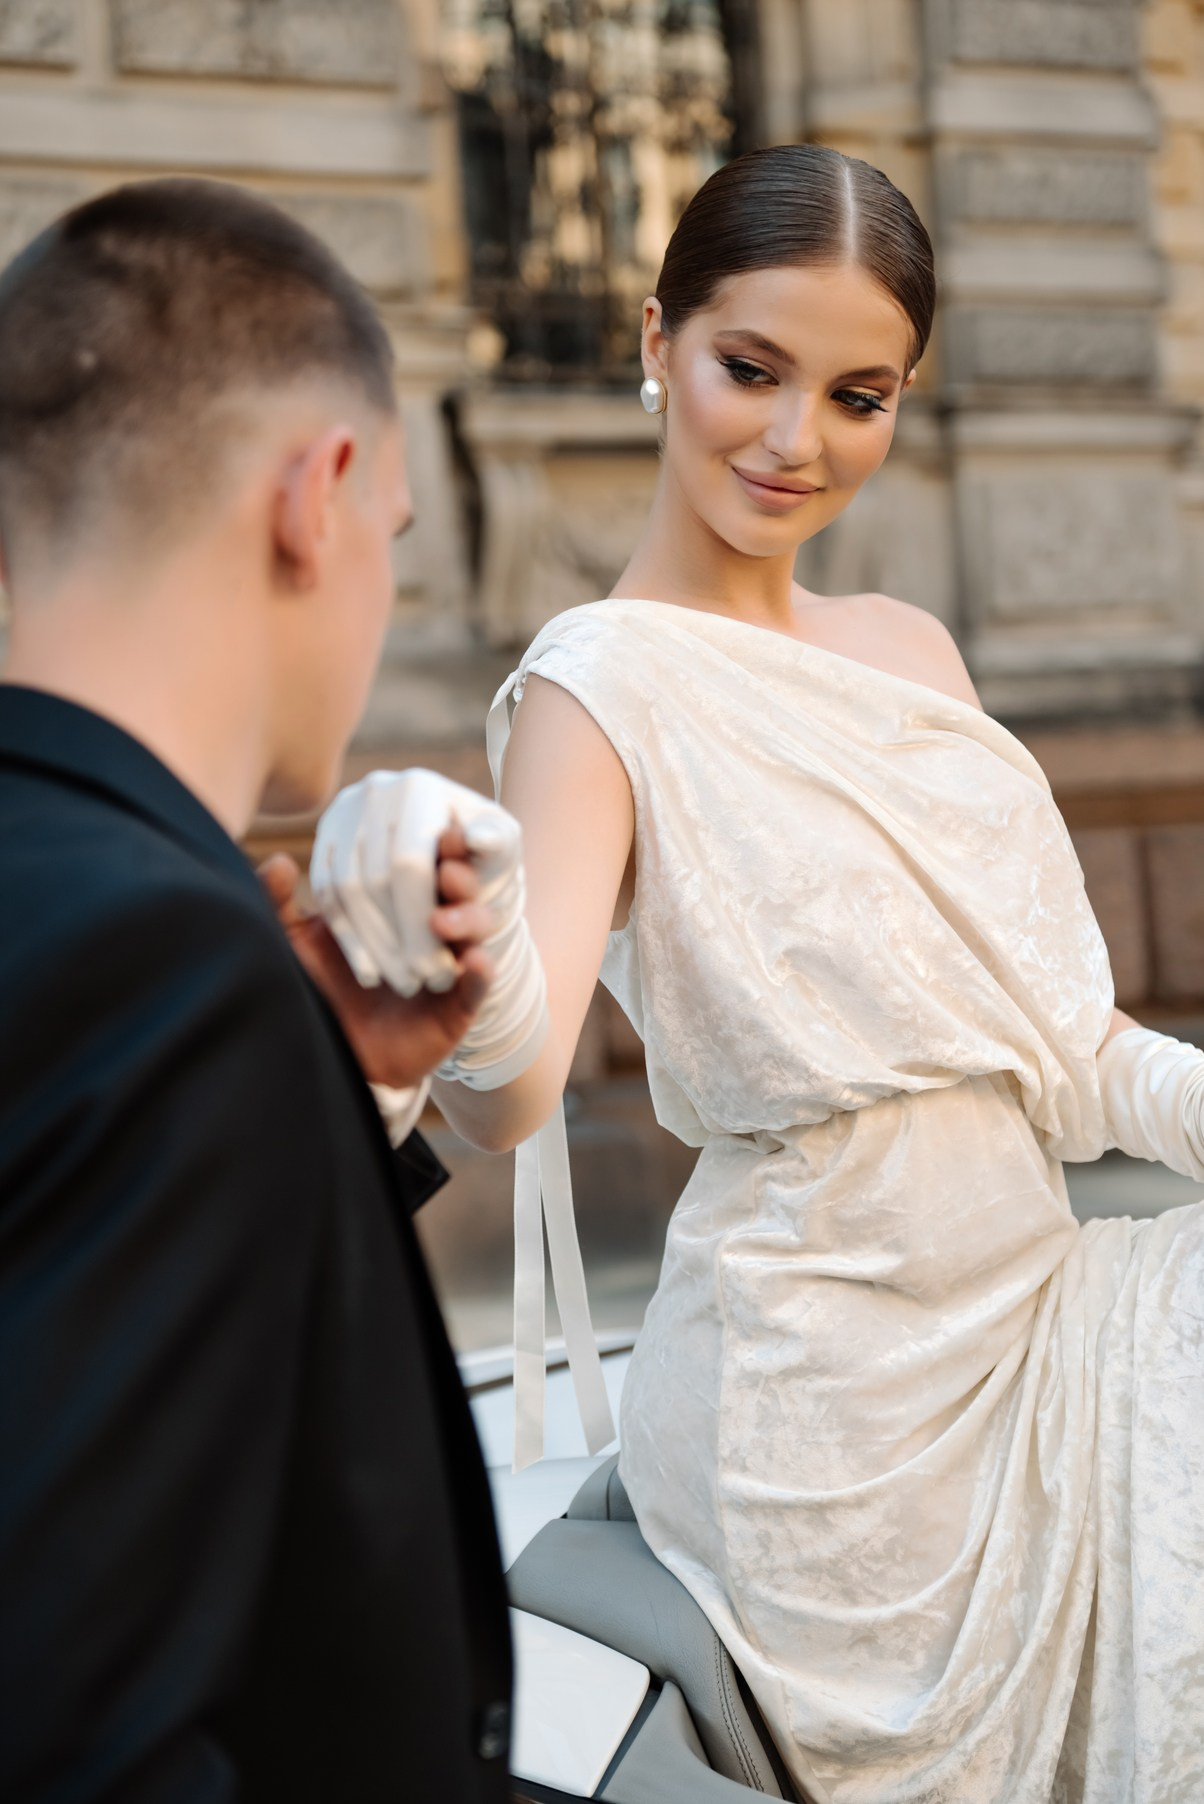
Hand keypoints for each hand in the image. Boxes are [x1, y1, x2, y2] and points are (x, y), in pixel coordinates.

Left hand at [259, 823, 494, 1089]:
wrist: (330, 1053)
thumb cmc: (317, 988)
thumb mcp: (294, 943)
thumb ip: (278, 904)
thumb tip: (278, 862)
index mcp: (399, 900)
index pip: (423, 862)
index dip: (432, 844)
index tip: (428, 825)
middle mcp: (430, 926)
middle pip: (459, 888)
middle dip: (458, 873)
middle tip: (446, 866)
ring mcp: (448, 964)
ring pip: (477, 929)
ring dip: (467, 917)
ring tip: (442, 920)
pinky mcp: (457, 1007)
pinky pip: (477, 985)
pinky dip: (479, 972)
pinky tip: (473, 961)